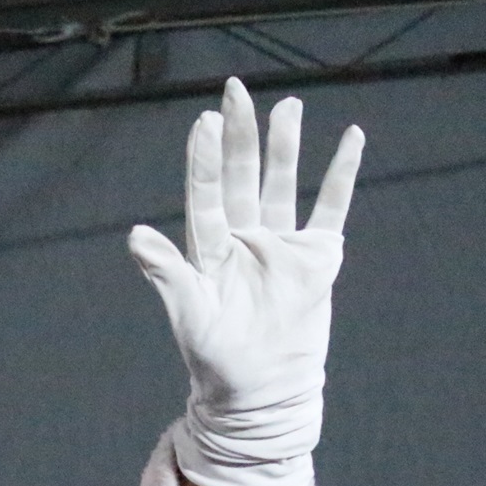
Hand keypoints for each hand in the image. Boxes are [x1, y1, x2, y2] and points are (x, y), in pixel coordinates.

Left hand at [128, 78, 362, 485]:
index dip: (203, 160)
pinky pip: (331, 207)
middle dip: (240, 136)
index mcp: (210, 250)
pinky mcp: (316, 258)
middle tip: (237, 91)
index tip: (203, 122)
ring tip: (287, 106)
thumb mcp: (190, 317)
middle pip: (242, 177)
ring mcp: (281, 245)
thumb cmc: (217, 362)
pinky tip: (350, 139)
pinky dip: (341, 175)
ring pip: (283, 184)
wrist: (261, 394)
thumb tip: (135, 236)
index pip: (206, 195)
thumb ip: (167, 274)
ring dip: (284, 147)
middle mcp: (243, 239)